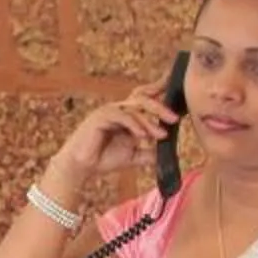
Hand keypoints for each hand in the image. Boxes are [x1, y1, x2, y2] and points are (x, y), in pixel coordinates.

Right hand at [44, 83, 183, 200]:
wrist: (81, 167)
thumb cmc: (103, 159)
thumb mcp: (133, 156)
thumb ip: (149, 153)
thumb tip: (168, 154)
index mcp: (127, 115)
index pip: (144, 98)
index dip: (158, 92)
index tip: (176, 90)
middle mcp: (118, 109)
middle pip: (143, 99)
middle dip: (160, 108)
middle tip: (174, 119)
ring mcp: (109, 111)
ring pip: (134, 108)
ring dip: (149, 121)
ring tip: (160, 135)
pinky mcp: (100, 117)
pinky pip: (121, 116)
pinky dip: (134, 124)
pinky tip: (142, 136)